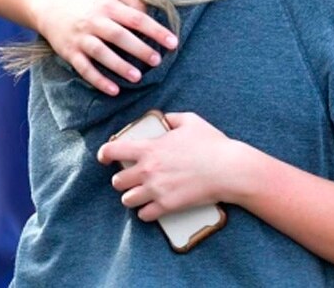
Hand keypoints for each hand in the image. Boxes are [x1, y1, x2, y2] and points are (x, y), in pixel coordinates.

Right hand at [34, 0, 177, 95]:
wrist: (50, 6)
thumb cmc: (91, 1)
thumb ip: (133, 1)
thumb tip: (151, 15)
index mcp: (109, 6)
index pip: (137, 19)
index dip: (156, 31)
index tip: (173, 43)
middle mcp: (95, 21)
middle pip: (119, 36)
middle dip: (139, 49)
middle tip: (157, 61)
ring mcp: (81, 38)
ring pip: (101, 53)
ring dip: (119, 66)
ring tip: (137, 78)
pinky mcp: (69, 52)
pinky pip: (84, 68)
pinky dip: (98, 80)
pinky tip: (114, 90)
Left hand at [98, 113, 255, 221]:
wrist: (229, 169)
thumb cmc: (212, 144)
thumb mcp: (192, 121)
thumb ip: (172, 118)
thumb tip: (165, 118)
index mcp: (150, 148)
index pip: (113, 151)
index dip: (104, 154)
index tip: (105, 158)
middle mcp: (148, 170)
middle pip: (117, 181)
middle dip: (123, 180)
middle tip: (133, 178)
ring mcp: (156, 190)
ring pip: (127, 200)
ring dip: (133, 197)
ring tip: (142, 194)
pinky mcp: (166, 206)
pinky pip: (144, 215)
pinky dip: (146, 212)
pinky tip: (153, 207)